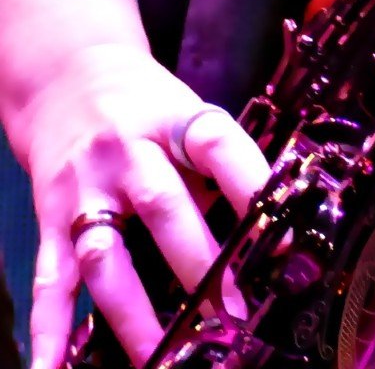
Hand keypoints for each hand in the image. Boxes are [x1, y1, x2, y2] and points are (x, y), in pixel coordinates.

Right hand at [9, 45, 270, 368]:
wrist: (66, 77)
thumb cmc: (147, 107)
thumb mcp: (189, 116)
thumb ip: (218, 167)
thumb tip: (269, 230)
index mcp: (176, 120)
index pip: (219, 148)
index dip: (252, 187)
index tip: (282, 238)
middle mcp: (128, 151)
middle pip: (164, 207)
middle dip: (201, 265)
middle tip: (234, 313)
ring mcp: (85, 184)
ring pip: (108, 251)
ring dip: (134, 310)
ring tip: (164, 353)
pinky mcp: (50, 214)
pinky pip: (52, 275)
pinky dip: (52, 326)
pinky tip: (56, 365)